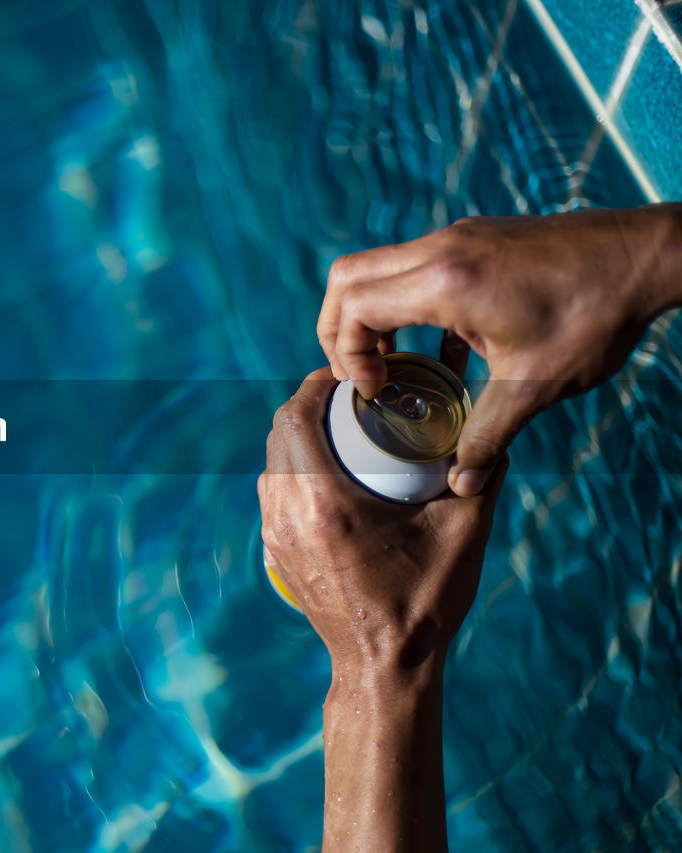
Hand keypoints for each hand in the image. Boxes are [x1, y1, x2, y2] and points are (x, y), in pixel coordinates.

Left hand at [258, 367, 507, 671]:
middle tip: (348, 396)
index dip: (316, 386)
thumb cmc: (423, 603)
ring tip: (340, 428)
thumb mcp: (462, 535)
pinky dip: (294, 470)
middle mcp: (288, 514)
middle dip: (308, 405)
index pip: (296, 417)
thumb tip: (493, 438)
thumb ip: (481, 480)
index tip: (347, 376)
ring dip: (299, 437)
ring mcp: (275, 536)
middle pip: (278, 434)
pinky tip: (329, 471)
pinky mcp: (276, 553)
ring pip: (271, 464)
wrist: (384, 668)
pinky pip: (274, 494)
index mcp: (323, 503)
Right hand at [316, 204, 681, 496]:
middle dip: (337, 329)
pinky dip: (398, 303)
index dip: (347, 353)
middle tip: (359, 374)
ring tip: (388, 363)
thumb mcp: (536, 385)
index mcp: (447, 281)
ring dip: (366, 315)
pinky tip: (434, 344)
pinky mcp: (471, 239)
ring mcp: (455, 238)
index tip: (375, 388)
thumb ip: (486, 436)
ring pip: (373, 267)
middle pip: (346, 278)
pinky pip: (408, 266)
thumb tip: (460, 485)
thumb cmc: (594, 312)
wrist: (646, 256)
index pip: (356, 307)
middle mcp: (441, 250)